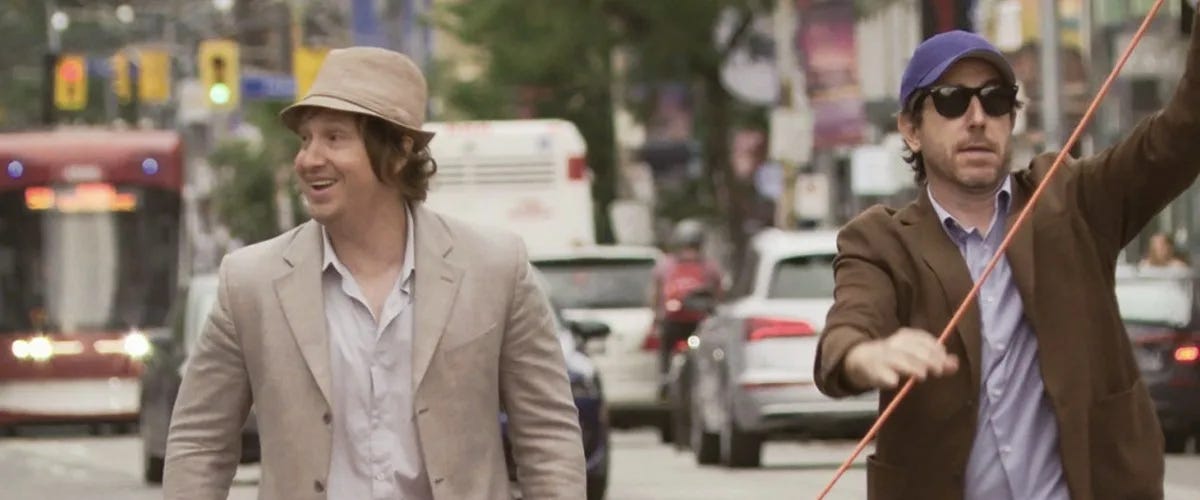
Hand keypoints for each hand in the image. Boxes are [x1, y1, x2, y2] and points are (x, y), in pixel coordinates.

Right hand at [843, 328, 958, 389]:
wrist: (862, 360)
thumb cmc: (895, 360)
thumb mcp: (916, 357)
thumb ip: (937, 360)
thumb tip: (955, 363)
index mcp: (905, 337)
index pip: (922, 339)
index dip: (935, 350)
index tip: (943, 363)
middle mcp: (893, 344)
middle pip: (912, 349)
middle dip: (927, 359)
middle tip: (937, 371)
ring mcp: (882, 357)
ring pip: (897, 359)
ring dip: (911, 367)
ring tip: (921, 376)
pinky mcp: (872, 370)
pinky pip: (880, 373)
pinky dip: (887, 377)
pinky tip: (894, 382)